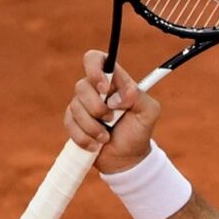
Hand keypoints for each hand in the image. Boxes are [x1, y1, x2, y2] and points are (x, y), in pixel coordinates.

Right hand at [64, 50, 160, 172]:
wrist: (127, 158)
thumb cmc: (138, 131)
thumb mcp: (149, 112)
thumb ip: (139, 97)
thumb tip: (118, 95)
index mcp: (114, 81)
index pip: (96, 59)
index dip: (95, 69)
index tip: (104, 88)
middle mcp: (95, 90)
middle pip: (82, 86)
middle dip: (96, 108)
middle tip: (111, 119)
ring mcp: (82, 105)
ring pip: (75, 107)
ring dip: (93, 127)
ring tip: (106, 137)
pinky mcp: (73, 121)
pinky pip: (70, 125)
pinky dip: (85, 137)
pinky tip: (97, 144)